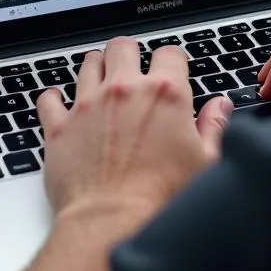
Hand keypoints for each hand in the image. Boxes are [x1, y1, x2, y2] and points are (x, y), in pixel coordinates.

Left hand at [38, 38, 232, 225]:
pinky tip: (61, 102)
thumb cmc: (160, 198)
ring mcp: (89, 105)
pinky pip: (50, 99)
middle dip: (129, 54)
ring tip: (101, 79)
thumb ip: (214, 127)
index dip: (172, 61)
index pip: (170, 52)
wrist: (111, 224)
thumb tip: (220, 108)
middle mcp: (125, 90)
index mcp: (165, 93)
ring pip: (88, 63)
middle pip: (123, 46)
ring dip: (96, 68)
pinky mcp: (61, 127)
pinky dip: (55, 98)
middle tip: (132, 70)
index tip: (171, 72)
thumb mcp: (204, 162)